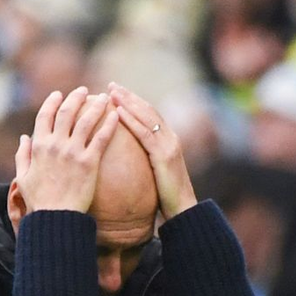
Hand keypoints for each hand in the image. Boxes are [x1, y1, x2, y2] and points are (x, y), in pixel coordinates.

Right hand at [15, 87, 118, 213]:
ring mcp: (73, 152)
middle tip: (85, 91)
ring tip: (104, 98)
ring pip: (86, 120)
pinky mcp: (89, 163)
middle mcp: (56, 145)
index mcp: (39, 146)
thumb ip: (22, 155)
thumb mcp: (23, 178)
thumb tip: (24, 138)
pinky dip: (109, 124)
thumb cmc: (38, 202)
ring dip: (96, 105)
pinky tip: (115, 115)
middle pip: (67, 112)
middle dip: (76, 97)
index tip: (59, 94)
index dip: (53, 102)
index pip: (45, 115)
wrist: (55, 218)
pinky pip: (101, 138)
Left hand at [108, 83, 197, 218]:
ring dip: (128, 103)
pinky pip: (145, 134)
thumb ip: (148, 162)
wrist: (183, 210)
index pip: (150, 115)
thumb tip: (130, 161)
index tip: (118, 93)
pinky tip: (118, 112)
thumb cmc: (167, 198)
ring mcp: (169, 145)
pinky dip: (131, 121)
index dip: (135, 102)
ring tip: (112, 92)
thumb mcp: (157, 175)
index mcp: (169, 141)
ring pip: (147, 117)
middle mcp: (171, 138)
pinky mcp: (164, 156)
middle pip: (148, 110)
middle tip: (111, 85)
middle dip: (130, 96)